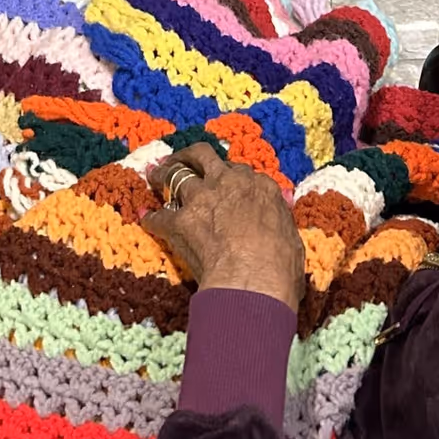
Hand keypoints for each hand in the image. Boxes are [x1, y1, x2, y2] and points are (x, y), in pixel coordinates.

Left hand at [143, 145, 305, 312]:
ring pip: (175, 174)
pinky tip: (147, 220)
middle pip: (203, 155)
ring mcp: (202, 198)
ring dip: (163, 175)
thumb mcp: (291, 241)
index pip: (238, 170)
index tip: (221, 181)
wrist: (253, 283)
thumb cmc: (280, 269)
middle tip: (179, 160)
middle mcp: (228, 183)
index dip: (227, 175)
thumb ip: (279, 226)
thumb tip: (279, 232)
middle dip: (189, 156)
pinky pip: (160, 216)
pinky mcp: (180, 221)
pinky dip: (152, 219)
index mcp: (259, 187)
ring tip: (154, 176)